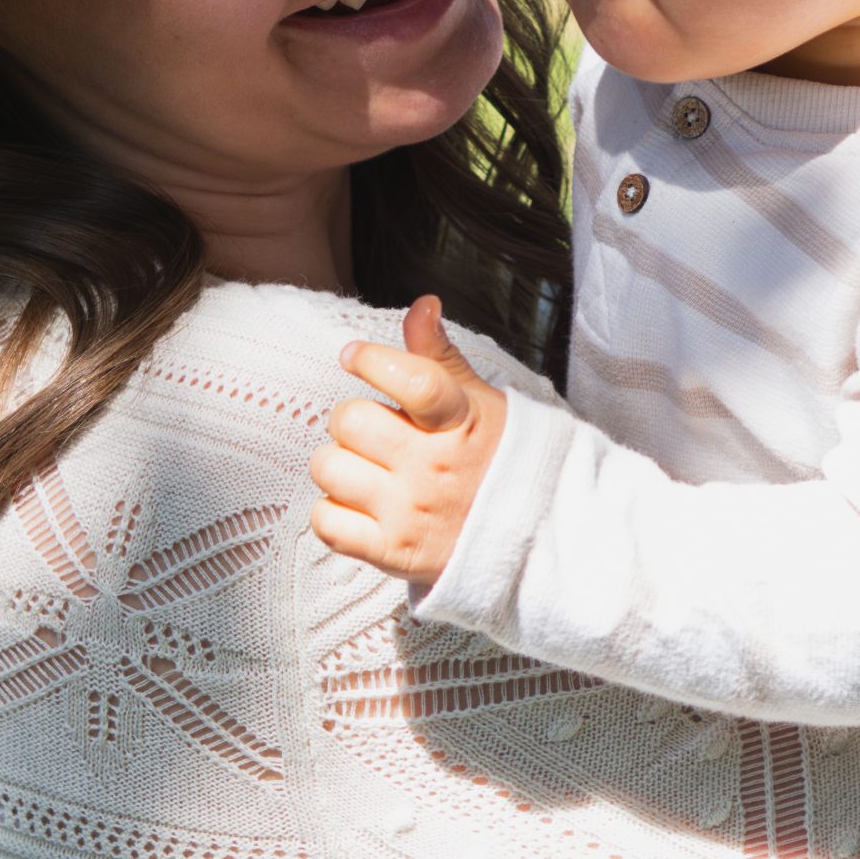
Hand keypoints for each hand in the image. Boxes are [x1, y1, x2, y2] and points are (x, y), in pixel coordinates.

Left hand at [309, 296, 508, 584]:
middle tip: (374, 433)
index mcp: (461, 421)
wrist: (533, 539)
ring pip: (328, 468)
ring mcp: (412, 511)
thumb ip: (439, 356)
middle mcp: (434, 466)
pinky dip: (332, 513)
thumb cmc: (496, 460)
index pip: (411, 379)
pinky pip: (326, 521)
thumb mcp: (478, 402)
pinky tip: (359, 506)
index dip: (371, 360)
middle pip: (350, 420)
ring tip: (367, 471)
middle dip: (353, 421)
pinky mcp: (394, 552)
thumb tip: (421, 305)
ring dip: (339, 466)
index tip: (354, 357)